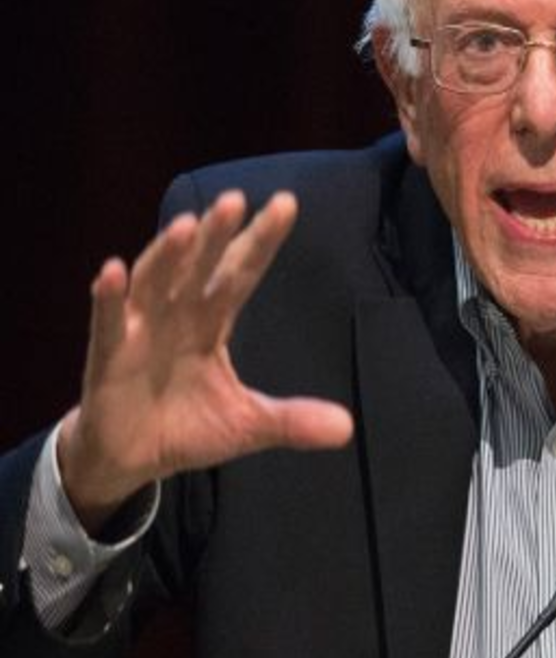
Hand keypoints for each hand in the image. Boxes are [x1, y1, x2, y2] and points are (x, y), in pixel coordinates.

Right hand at [57, 190, 353, 532]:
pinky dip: (109, 298)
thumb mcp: (247, 424)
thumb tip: (346, 428)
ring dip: (168, 254)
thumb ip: (293, 420)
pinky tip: (112, 271)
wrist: (132, 458)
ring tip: (187, 225)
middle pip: (201, 268)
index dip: (261, 240)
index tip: (286, 203)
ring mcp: (141, 331)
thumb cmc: (188, 427)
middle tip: (235, 199)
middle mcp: (178, 315)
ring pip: (155, 283)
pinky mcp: (109, 356)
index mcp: (212, 322)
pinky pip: (108, 323)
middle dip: (217, 235)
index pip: (242, 273)